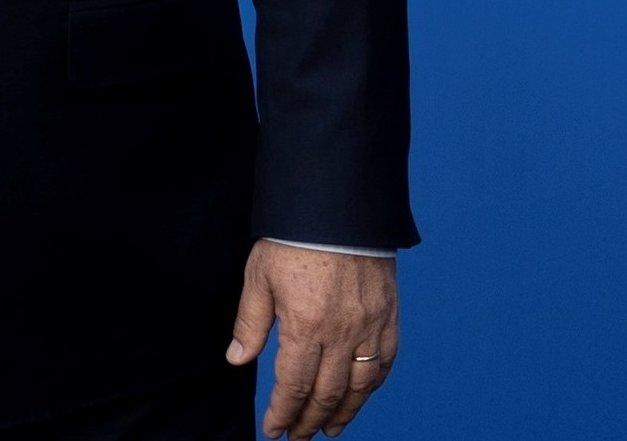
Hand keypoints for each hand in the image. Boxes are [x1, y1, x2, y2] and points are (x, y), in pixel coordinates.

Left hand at [227, 241, 398, 439]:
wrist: (339, 209)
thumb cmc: (293, 239)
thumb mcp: (259, 278)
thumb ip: (250, 323)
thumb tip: (237, 360)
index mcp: (306, 327)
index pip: (294, 386)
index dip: (283, 413)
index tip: (274, 430)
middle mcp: (342, 334)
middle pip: (327, 394)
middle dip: (310, 421)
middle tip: (299, 437)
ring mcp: (370, 328)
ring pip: (360, 387)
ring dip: (344, 413)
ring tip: (330, 430)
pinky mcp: (388, 318)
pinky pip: (384, 364)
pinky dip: (371, 387)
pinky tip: (359, 396)